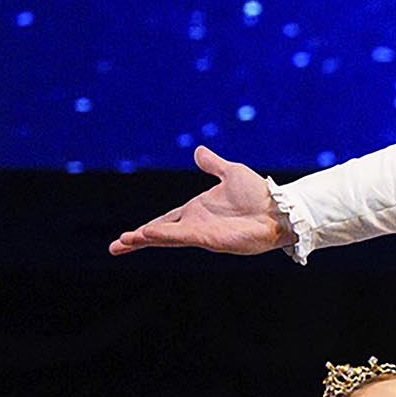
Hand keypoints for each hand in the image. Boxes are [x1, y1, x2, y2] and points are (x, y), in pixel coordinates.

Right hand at [108, 145, 293, 256]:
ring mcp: (201, 232)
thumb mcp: (231, 172)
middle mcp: (196, 223)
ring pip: (166, 236)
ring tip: (124, 243)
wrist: (279, 208)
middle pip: (160, 232)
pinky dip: (163, 235)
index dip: (148, 228)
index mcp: (198, 209)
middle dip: (138, 240)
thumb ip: (213, 164)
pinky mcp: (209, 237)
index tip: (129, 235)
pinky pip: (181, 235)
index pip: (166, 219)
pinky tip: (146, 235)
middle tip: (116, 246)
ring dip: (145, 239)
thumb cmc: (259, 194)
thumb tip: (198, 150)